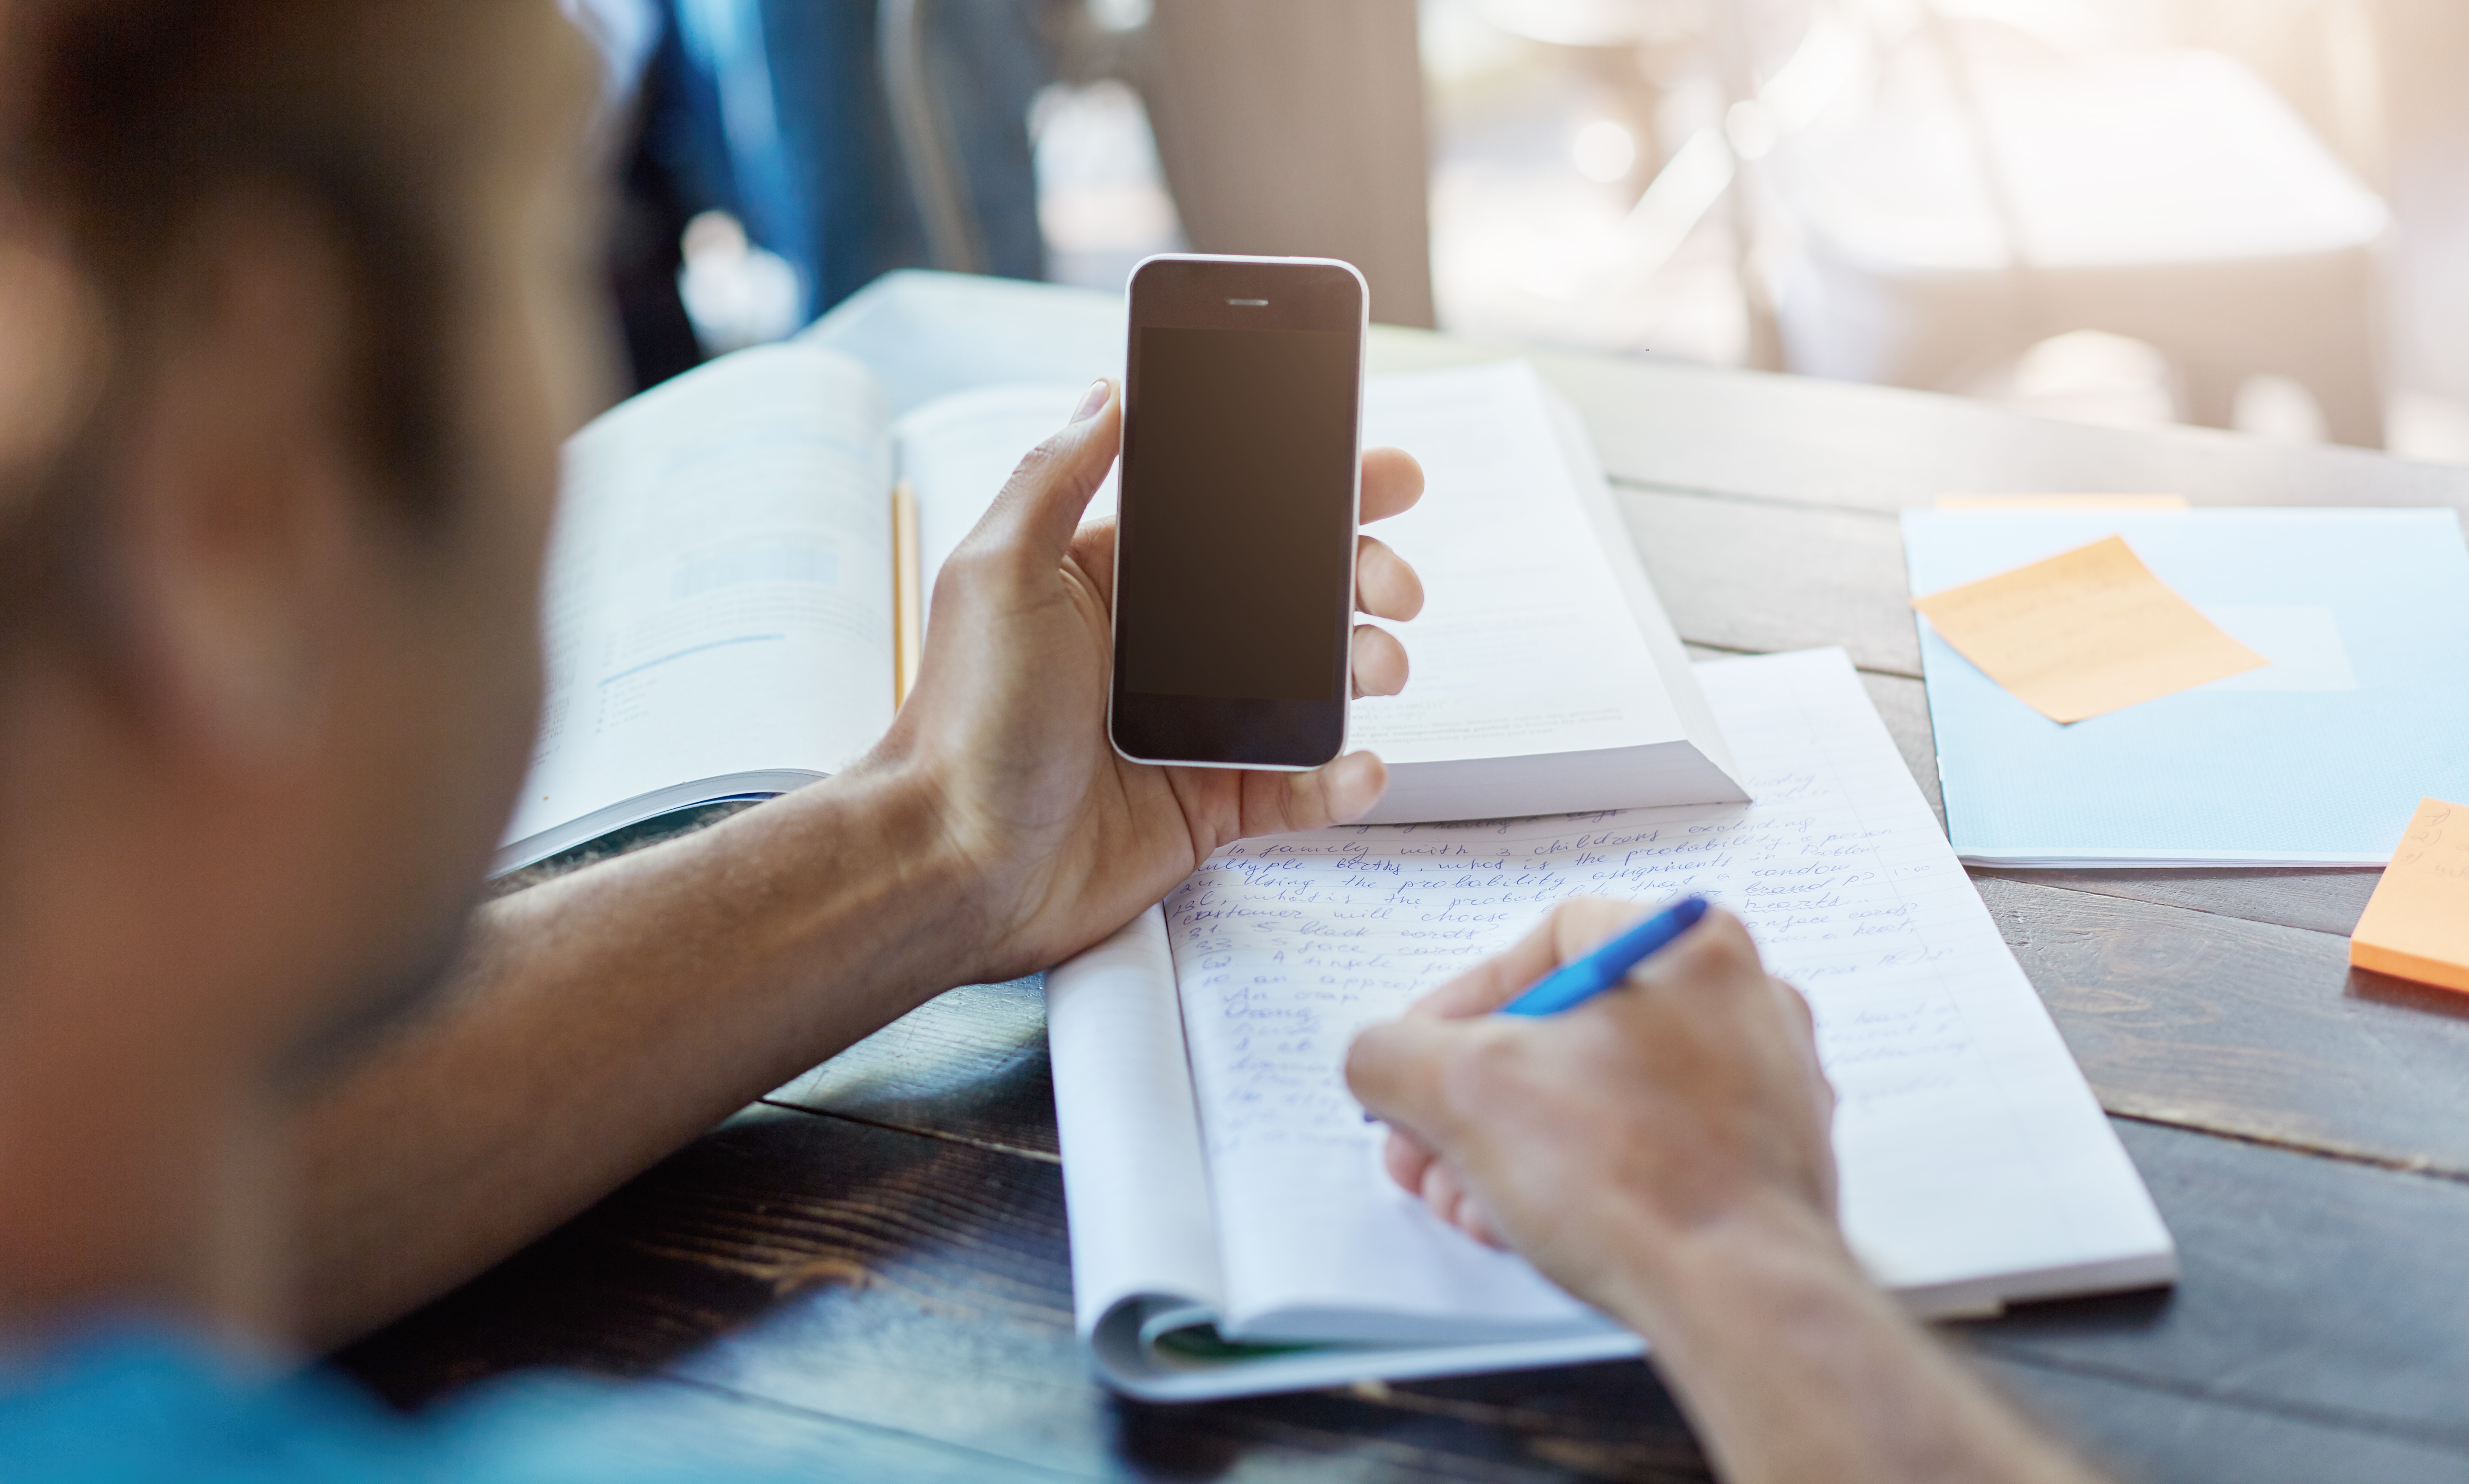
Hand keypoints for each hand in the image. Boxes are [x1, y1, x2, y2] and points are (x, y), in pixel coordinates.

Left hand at [870, 377, 1423, 979]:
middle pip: (1294, 597)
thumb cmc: (963, 720)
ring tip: (1382, 666)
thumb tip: (1109, 390)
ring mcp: (1194, 728)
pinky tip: (1360, 766)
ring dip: (1366, 666)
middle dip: (1362, 577)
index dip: (1313, 496)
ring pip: (1313, 687)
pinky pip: (1297, 789)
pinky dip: (1340, 780)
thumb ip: (1055, 476)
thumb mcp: (998, 574)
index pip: (1234, 520)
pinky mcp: (1210, 806)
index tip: (1379, 477)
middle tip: (1396, 585)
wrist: (954, 860)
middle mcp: (1163, 650)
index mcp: (1119, 582)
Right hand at [1343, 900, 1842, 1329]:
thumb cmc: (1636, 1179)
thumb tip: (1381, 1059)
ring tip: (1471, 1202)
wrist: (1741, 1301)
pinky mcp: (1765, 1164)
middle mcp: (1743, 1003)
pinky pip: (1650, 1151)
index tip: (1421, 1057)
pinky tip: (1534, 1226)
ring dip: (1515, 1148)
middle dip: (1476, 1099)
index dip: (1460, 1002)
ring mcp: (1764, 1088)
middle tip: (1431, 1146)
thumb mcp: (1461, 1089)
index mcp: (1690, 946)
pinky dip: (1582, 1181)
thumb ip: (1392, 1053)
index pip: (1543, 943)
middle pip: (1565, 1031)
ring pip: (1602, 1098)